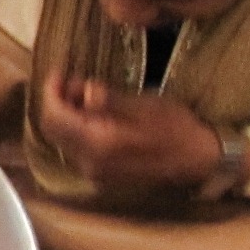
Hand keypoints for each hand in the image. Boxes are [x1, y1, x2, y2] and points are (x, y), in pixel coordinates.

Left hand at [40, 72, 221, 191]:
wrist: (199, 160)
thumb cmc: (176, 127)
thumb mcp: (143, 104)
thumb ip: (108, 100)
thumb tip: (84, 91)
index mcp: (99, 144)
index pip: (54, 117)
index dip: (50, 92)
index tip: (58, 72)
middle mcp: (90, 163)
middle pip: (54, 131)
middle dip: (58, 102)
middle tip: (73, 81)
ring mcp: (95, 174)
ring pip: (64, 141)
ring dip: (68, 116)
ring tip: (87, 95)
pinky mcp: (103, 177)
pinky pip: (78, 151)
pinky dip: (79, 130)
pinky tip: (96, 116)